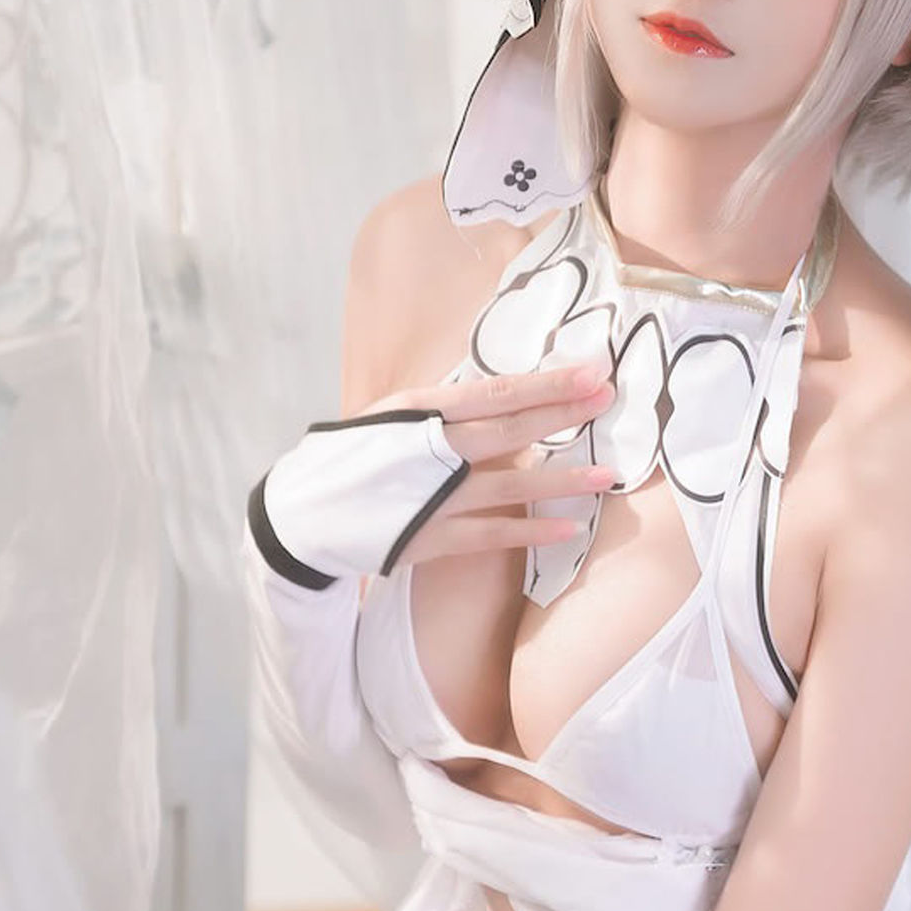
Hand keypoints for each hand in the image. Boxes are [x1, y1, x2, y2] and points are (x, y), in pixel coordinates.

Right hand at [252, 358, 624, 590]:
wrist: (301, 512)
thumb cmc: (354, 456)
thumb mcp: (393, 416)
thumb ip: (446, 406)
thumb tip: (504, 391)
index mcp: (420, 411)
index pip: (496, 392)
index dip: (546, 383)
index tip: (590, 372)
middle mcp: (430, 452)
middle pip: (509, 431)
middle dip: (563, 414)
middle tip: (608, 401)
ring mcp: (432, 499)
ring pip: (509, 487)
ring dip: (561, 481)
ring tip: (607, 475)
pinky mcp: (431, 539)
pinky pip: (491, 535)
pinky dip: (530, 532)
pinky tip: (567, 528)